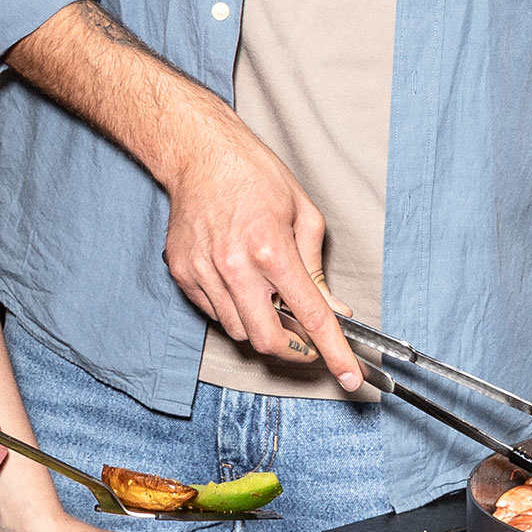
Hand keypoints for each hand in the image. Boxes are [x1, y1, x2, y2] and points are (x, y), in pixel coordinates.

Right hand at [155, 98, 361, 388]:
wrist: (199, 154)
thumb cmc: (255, 175)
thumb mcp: (303, 214)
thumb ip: (317, 268)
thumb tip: (334, 309)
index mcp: (272, 250)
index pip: (311, 316)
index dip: (334, 353)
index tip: (349, 377)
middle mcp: (234, 266)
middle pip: (266, 340)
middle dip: (292, 349)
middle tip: (305, 338)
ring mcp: (202, 272)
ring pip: (237, 330)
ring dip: (260, 325)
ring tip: (266, 294)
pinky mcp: (182, 273)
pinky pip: (212, 313)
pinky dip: (232, 309)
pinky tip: (239, 283)